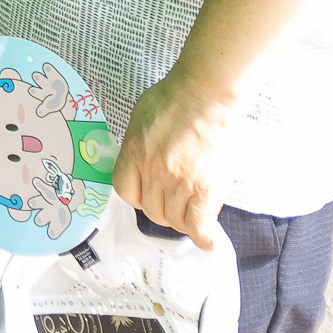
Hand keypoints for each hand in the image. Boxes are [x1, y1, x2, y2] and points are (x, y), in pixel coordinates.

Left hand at [111, 72, 238, 249]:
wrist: (208, 94)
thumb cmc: (176, 98)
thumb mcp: (141, 118)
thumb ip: (136, 146)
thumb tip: (136, 164)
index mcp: (134, 152)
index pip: (124, 191)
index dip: (136, 195)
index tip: (146, 193)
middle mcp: (155, 171)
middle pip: (150, 210)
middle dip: (160, 208)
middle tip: (172, 199)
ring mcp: (181, 182)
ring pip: (174, 220)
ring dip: (180, 219)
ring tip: (189, 209)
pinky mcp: (207, 189)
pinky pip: (199, 225)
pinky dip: (201, 235)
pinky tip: (204, 238)